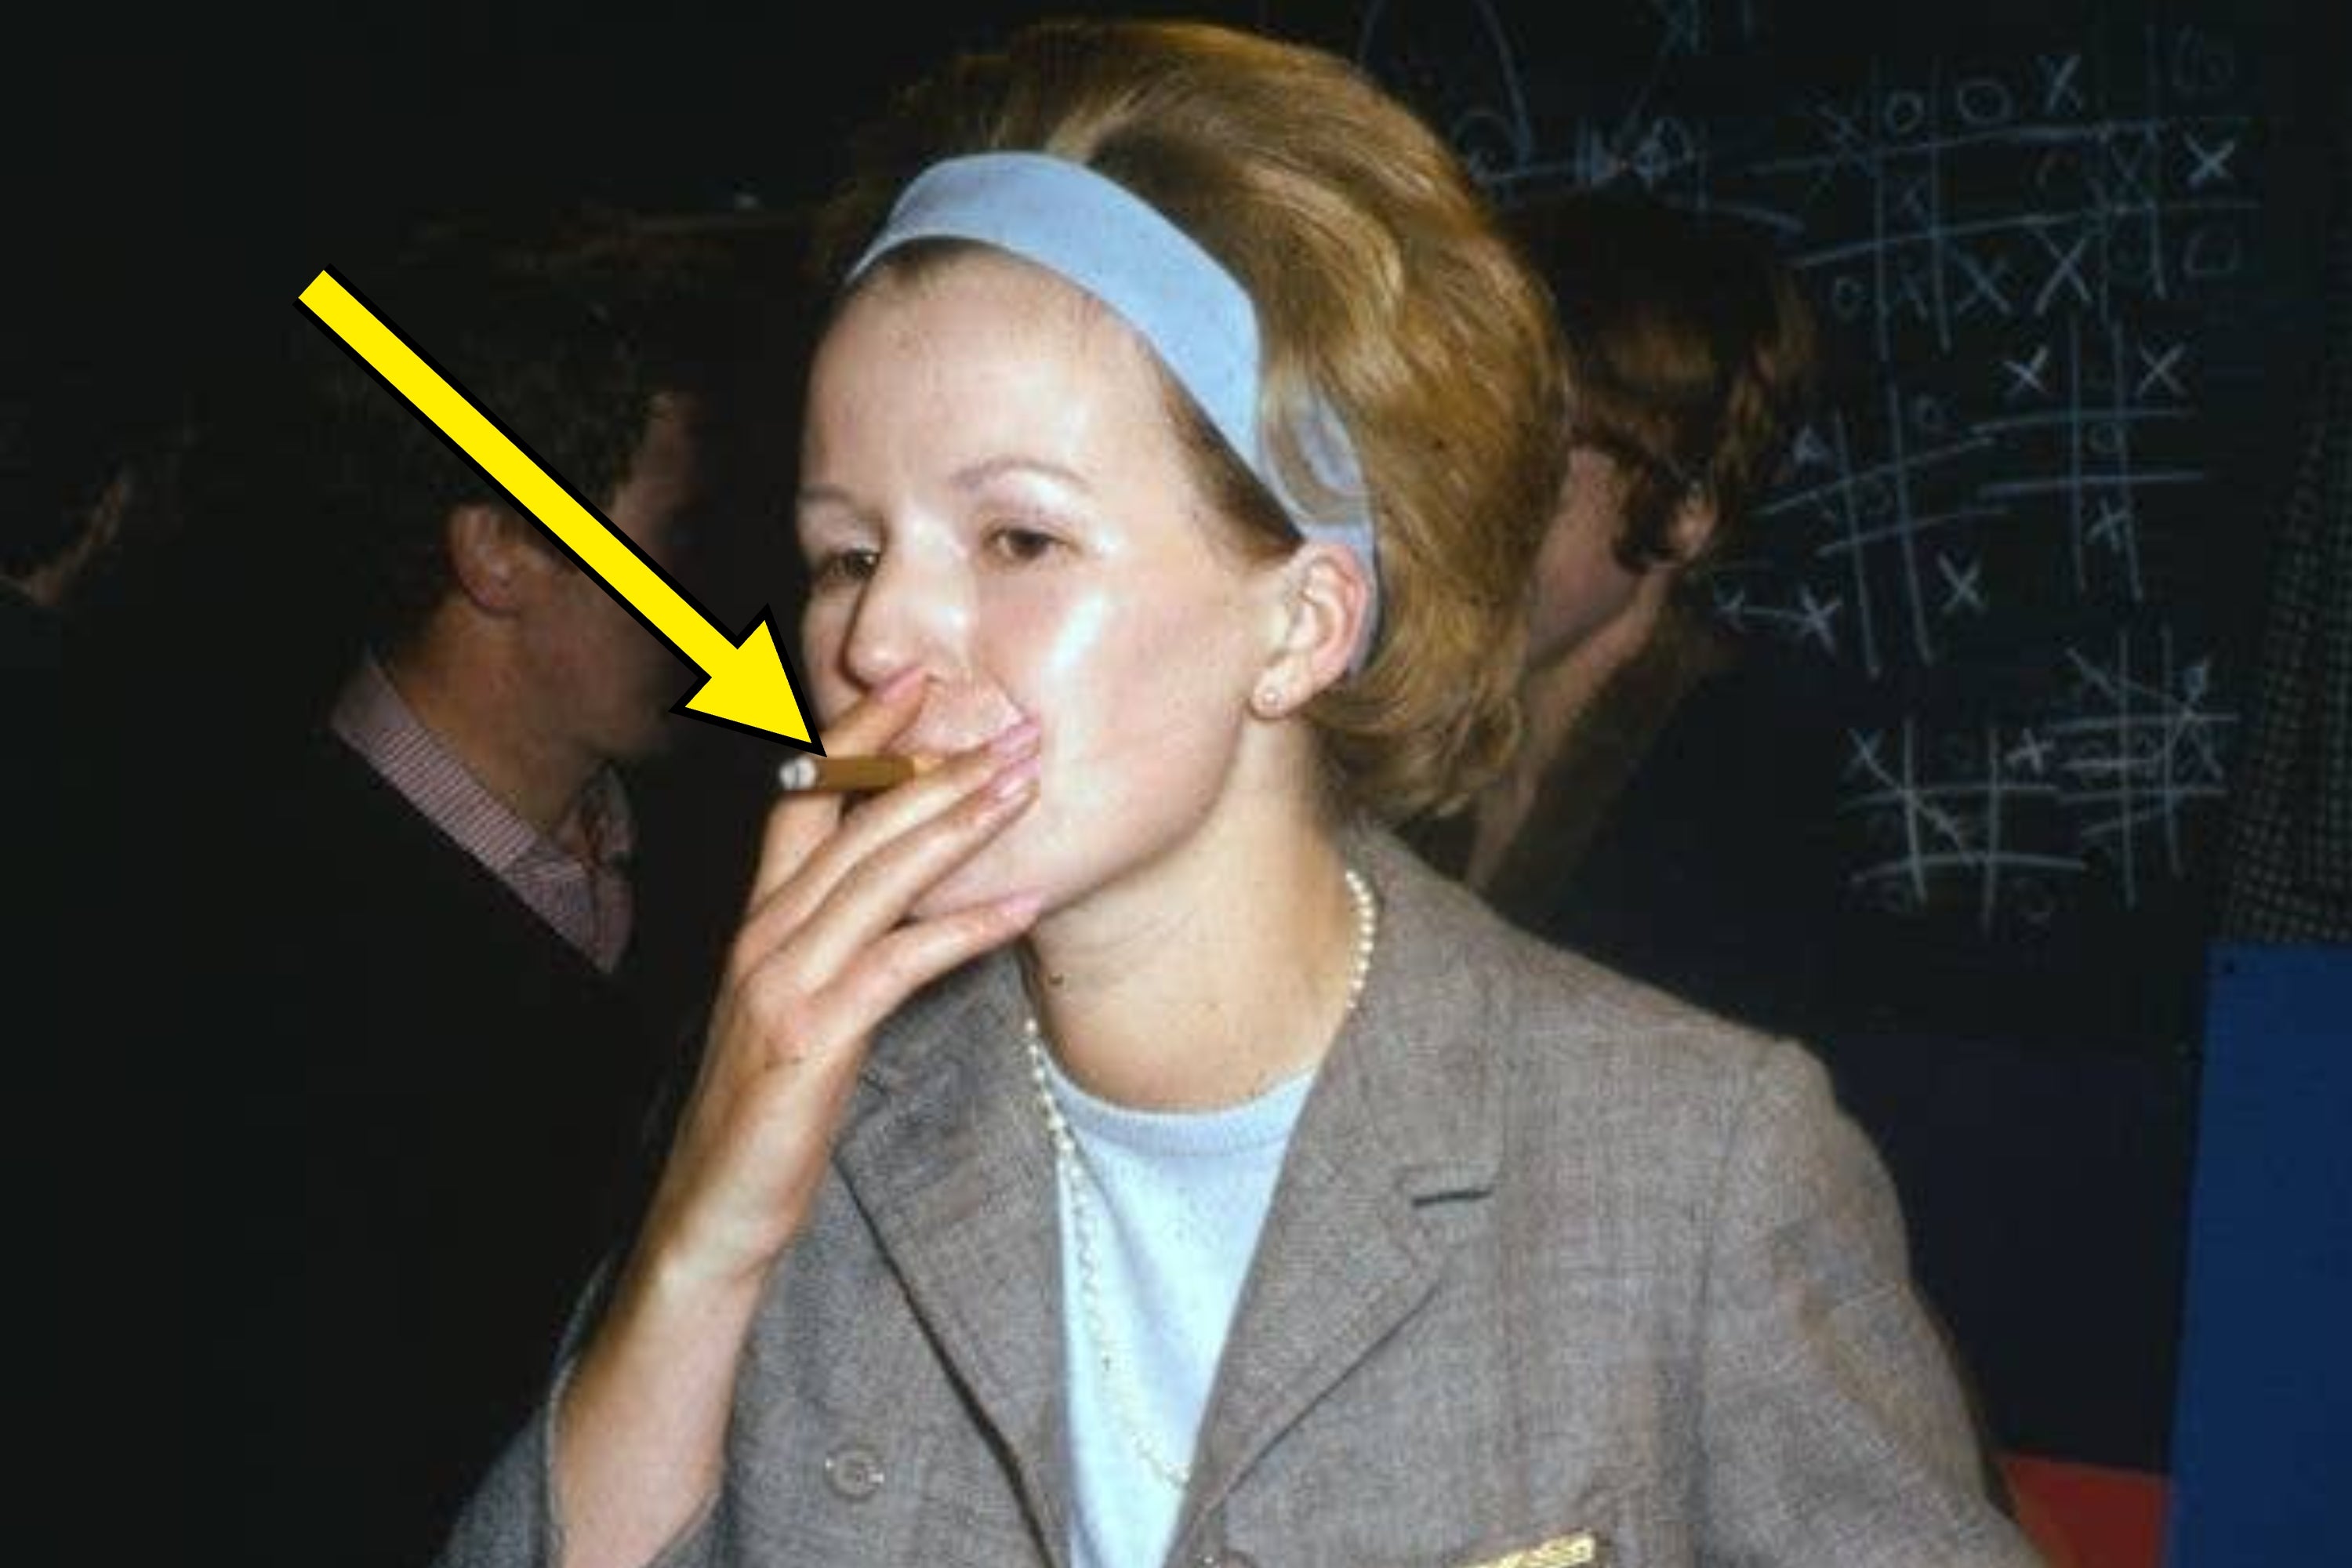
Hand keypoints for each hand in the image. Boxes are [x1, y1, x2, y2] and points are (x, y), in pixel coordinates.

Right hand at [634, 671, 1042, 1293]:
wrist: (715, 1213)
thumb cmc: (769, 1113)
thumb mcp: (802, 1008)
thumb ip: (842, 946)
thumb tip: (916, 896)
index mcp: (760, 920)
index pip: (805, 796)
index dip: (860, 734)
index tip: (919, 678)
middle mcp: (764, 934)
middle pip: (854, 822)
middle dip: (940, 767)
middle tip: (1018, 727)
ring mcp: (783, 982)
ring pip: (878, 876)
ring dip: (959, 823)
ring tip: (1026, 785)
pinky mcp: (812, 1036)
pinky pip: (900, 963)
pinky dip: (966, 927)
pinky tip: (1025, 905)